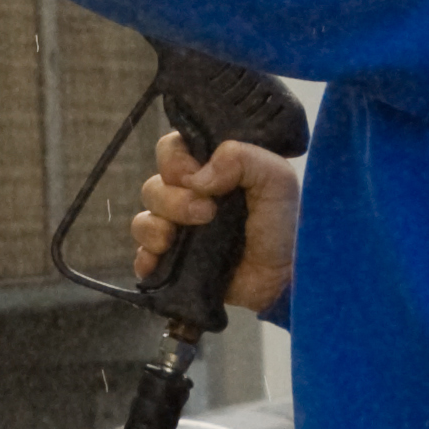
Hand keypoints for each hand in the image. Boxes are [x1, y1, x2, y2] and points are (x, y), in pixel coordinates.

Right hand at [132, 128, 299, 317]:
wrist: (288, 277)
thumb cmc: (285, 223)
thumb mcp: (276, 178)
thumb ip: (241, 158)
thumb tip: (197, 176)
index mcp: (210, 170)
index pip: (171, 150)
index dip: (174, 160)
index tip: (194, 177)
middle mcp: (190, 196)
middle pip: (153, 186)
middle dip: (171, 199)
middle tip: (205, 213)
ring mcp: (180, 231)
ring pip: (143, 219)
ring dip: (155, 227)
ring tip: (177, 239)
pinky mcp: (173, 263)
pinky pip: (141, 255)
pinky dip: (144, 257)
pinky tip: (158, 260)